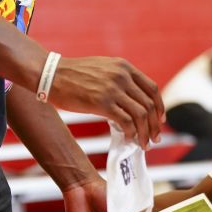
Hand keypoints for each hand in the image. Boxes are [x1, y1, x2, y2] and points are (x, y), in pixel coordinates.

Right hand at [47, 56, 163, 146]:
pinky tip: (128, 139)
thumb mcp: (104, 68)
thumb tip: (132, 100)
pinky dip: (131, 133)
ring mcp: (113, 89)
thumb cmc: (75, 74)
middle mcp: (122, 76)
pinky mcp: (102, 103)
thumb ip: (120, 79)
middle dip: (154, 125)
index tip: (160, 120)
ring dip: (145, 133)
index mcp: (124, 67)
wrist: (52, 74)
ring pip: (141, 115)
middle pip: (149, 104)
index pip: (152, 89)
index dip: (159, 107)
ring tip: (144, 144)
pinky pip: (125, 121)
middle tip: (155, 138)